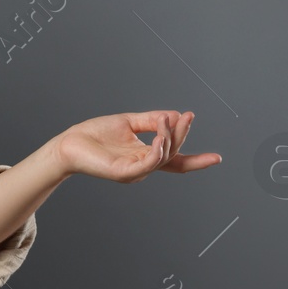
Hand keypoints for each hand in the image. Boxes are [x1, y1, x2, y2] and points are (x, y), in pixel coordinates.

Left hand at [50, 110, 218, 182]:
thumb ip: (152, 120)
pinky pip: (148, 164)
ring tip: (169, 119)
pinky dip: (158, 150)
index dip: (197, 160)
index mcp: (145, 156)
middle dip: (182, 135)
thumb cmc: (95, 134)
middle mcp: (143, 167)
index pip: (176, 160)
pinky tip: (161, 137)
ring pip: (163, 157)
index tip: (218, 158)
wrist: (70, 143)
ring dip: (170, 137)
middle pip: (173, 154)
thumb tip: (175, 115)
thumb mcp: (129, 122)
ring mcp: (135, 172)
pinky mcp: (124, 173)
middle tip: (188, 116)